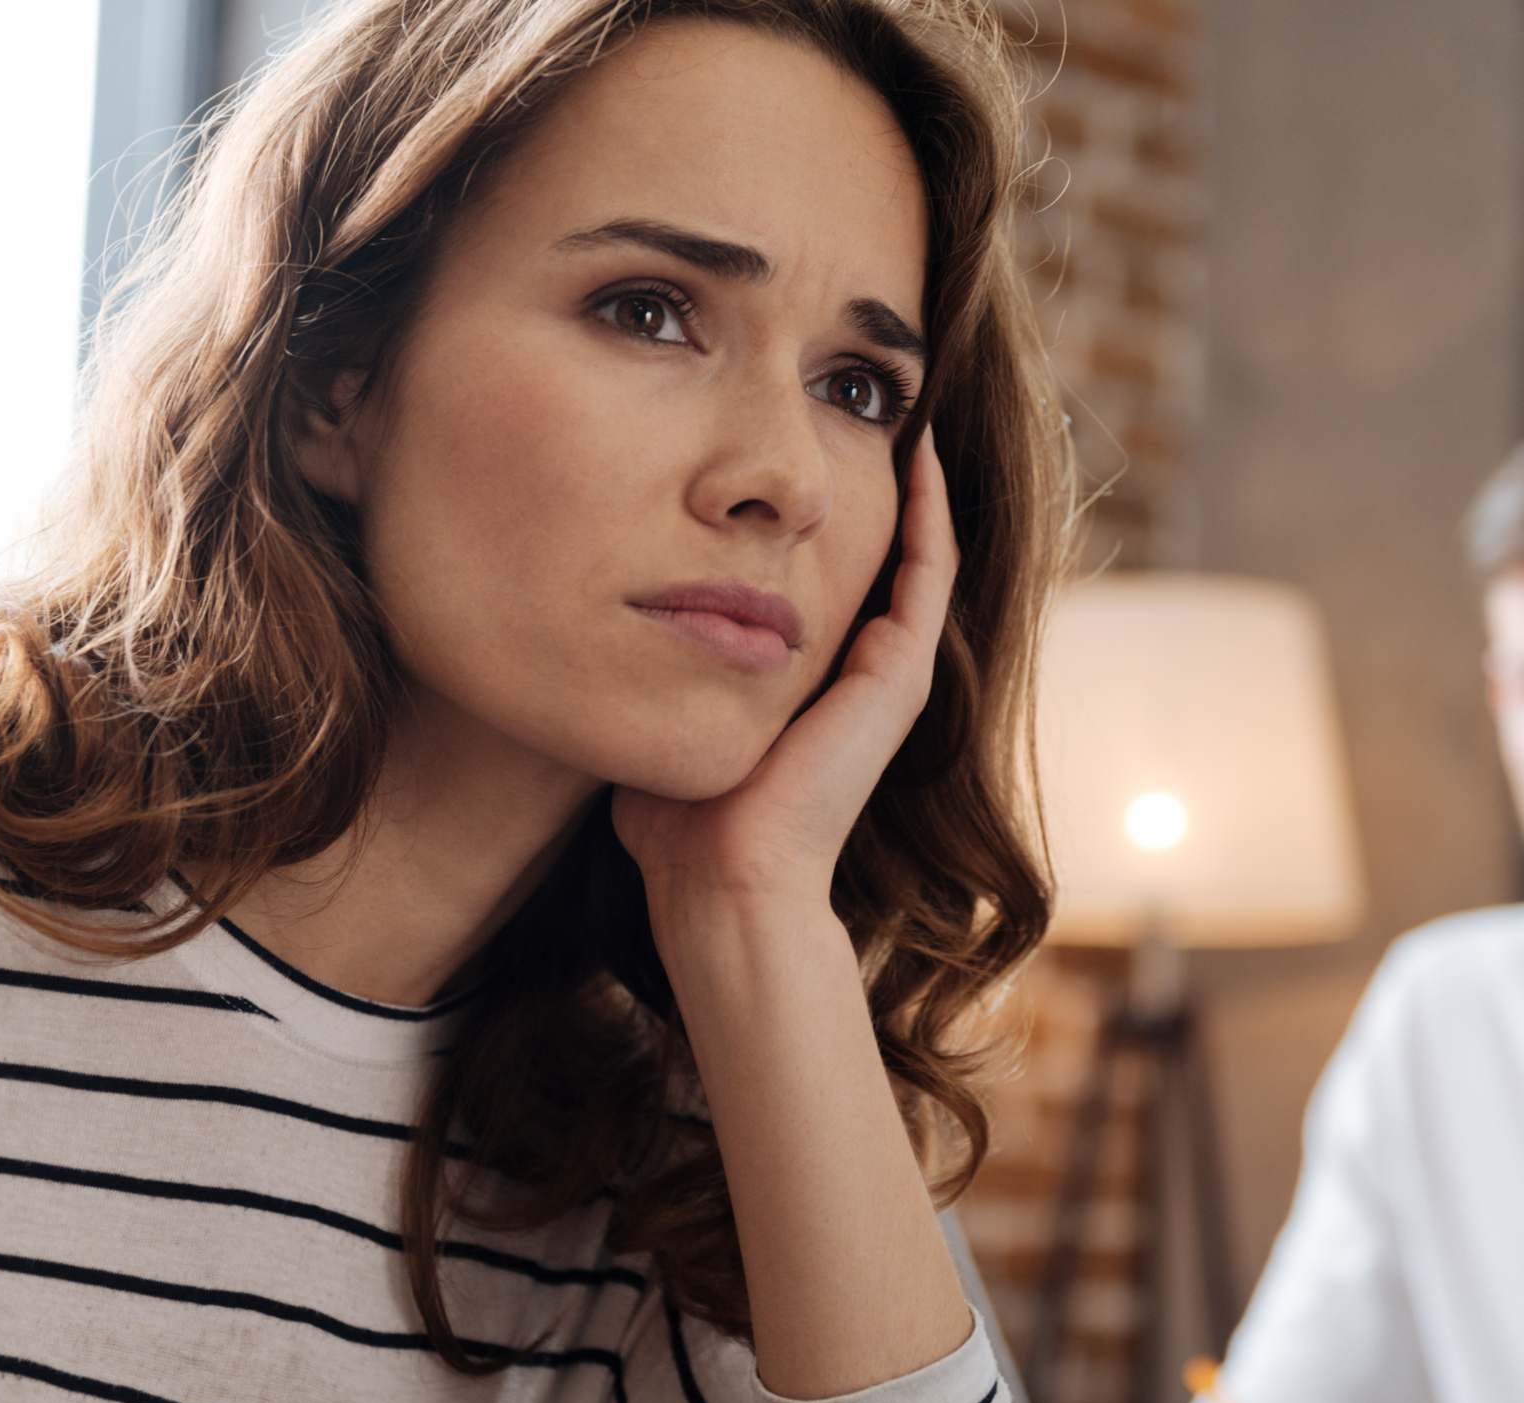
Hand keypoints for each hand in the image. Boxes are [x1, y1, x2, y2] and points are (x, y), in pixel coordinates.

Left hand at [613, 425, 957, 930]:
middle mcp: (861, 672)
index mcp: (811, 678)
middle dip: (871, 477)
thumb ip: (648, 668)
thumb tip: (594, 626)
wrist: (720, 880)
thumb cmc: (676, 821)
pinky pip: (929, 570)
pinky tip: (914, 449)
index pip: (829, 572)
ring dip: (913, 479)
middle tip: (856, 402)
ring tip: (902, 403)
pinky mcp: (901, 675)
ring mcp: (891, 672)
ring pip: (919, 549)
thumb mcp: (661, 708)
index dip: (818, 509)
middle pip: (880, 550)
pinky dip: (928, 508)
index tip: (794, 446)